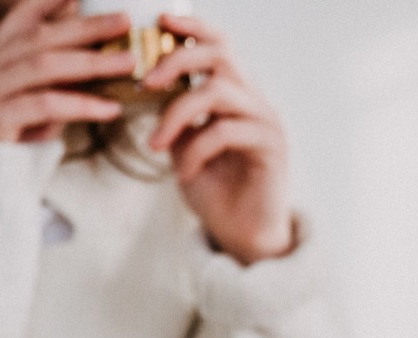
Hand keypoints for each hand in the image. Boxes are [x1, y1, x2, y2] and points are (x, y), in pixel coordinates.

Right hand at [0, 0, 132, 142]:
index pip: (22, 18)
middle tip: (124, 22)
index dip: (50, 2)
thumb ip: (56, 75)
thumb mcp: (31, 96)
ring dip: (91, 62)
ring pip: (44, 66)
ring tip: (129, 62)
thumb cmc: (13, 133)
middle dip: (86, 27)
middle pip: (41, 38)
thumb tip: (96, 52)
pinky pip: (44, 106)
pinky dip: (81, 104)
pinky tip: (111, 108)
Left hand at [145, 14, 292, 265]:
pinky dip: (195, 151)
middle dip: (177, 59)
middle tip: (146, 82)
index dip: (192, 28)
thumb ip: (175, 114)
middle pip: (221, 54)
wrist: (243, 236)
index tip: (159, 21)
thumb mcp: (184, 144)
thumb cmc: (215, 190)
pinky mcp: (271, 148)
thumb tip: (146, 86)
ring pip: (218, 92)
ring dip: (176, 114)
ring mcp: (267, 123)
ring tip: (157, 144)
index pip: (220, 46)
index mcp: (237, 95)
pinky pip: (225, 132)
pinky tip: (183, 172)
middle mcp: (256, 102)